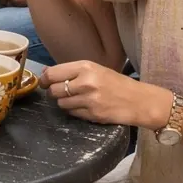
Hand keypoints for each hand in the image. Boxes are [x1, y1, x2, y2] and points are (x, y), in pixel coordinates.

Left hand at [41, 61, 172, 129]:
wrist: (139, 100)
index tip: (43, 82)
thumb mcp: (95, 69)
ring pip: (61, 104)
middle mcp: (85, 82)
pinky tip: (82, 107)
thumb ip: (71, 71)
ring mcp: (89, 100)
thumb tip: (46, 72)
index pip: (53, 73)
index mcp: (85, 67)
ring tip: (74, 100)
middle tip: (59, 92)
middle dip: (53, 92)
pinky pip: (72, 114)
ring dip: (63, 103)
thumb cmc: (116, 82)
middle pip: (54, 90)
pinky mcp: (93, 115)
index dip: (44, 79)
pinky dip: (73, 111)